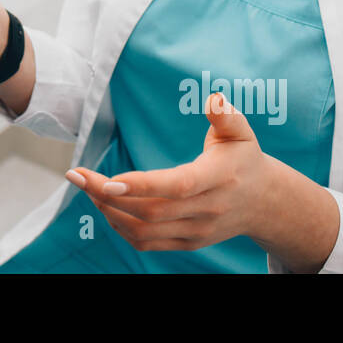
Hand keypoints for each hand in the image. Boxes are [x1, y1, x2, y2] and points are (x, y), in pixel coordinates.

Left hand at [66, 93, 274, 251]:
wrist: (264, 203)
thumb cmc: (244, 159)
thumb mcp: (241, 133)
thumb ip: (226, 116)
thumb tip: (213, 98)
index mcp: (218, 180)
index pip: (177, 187)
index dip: (142, 187)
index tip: (108, 181)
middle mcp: (207, 211)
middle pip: (151, 212)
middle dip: (107, 197)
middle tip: (77, 177)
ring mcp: (197, 232)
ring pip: (145, 231)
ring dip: (109, 213)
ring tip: (86, 188)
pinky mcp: (188, 243)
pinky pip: (148, 243)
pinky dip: (121, 228)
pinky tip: (105, 207)